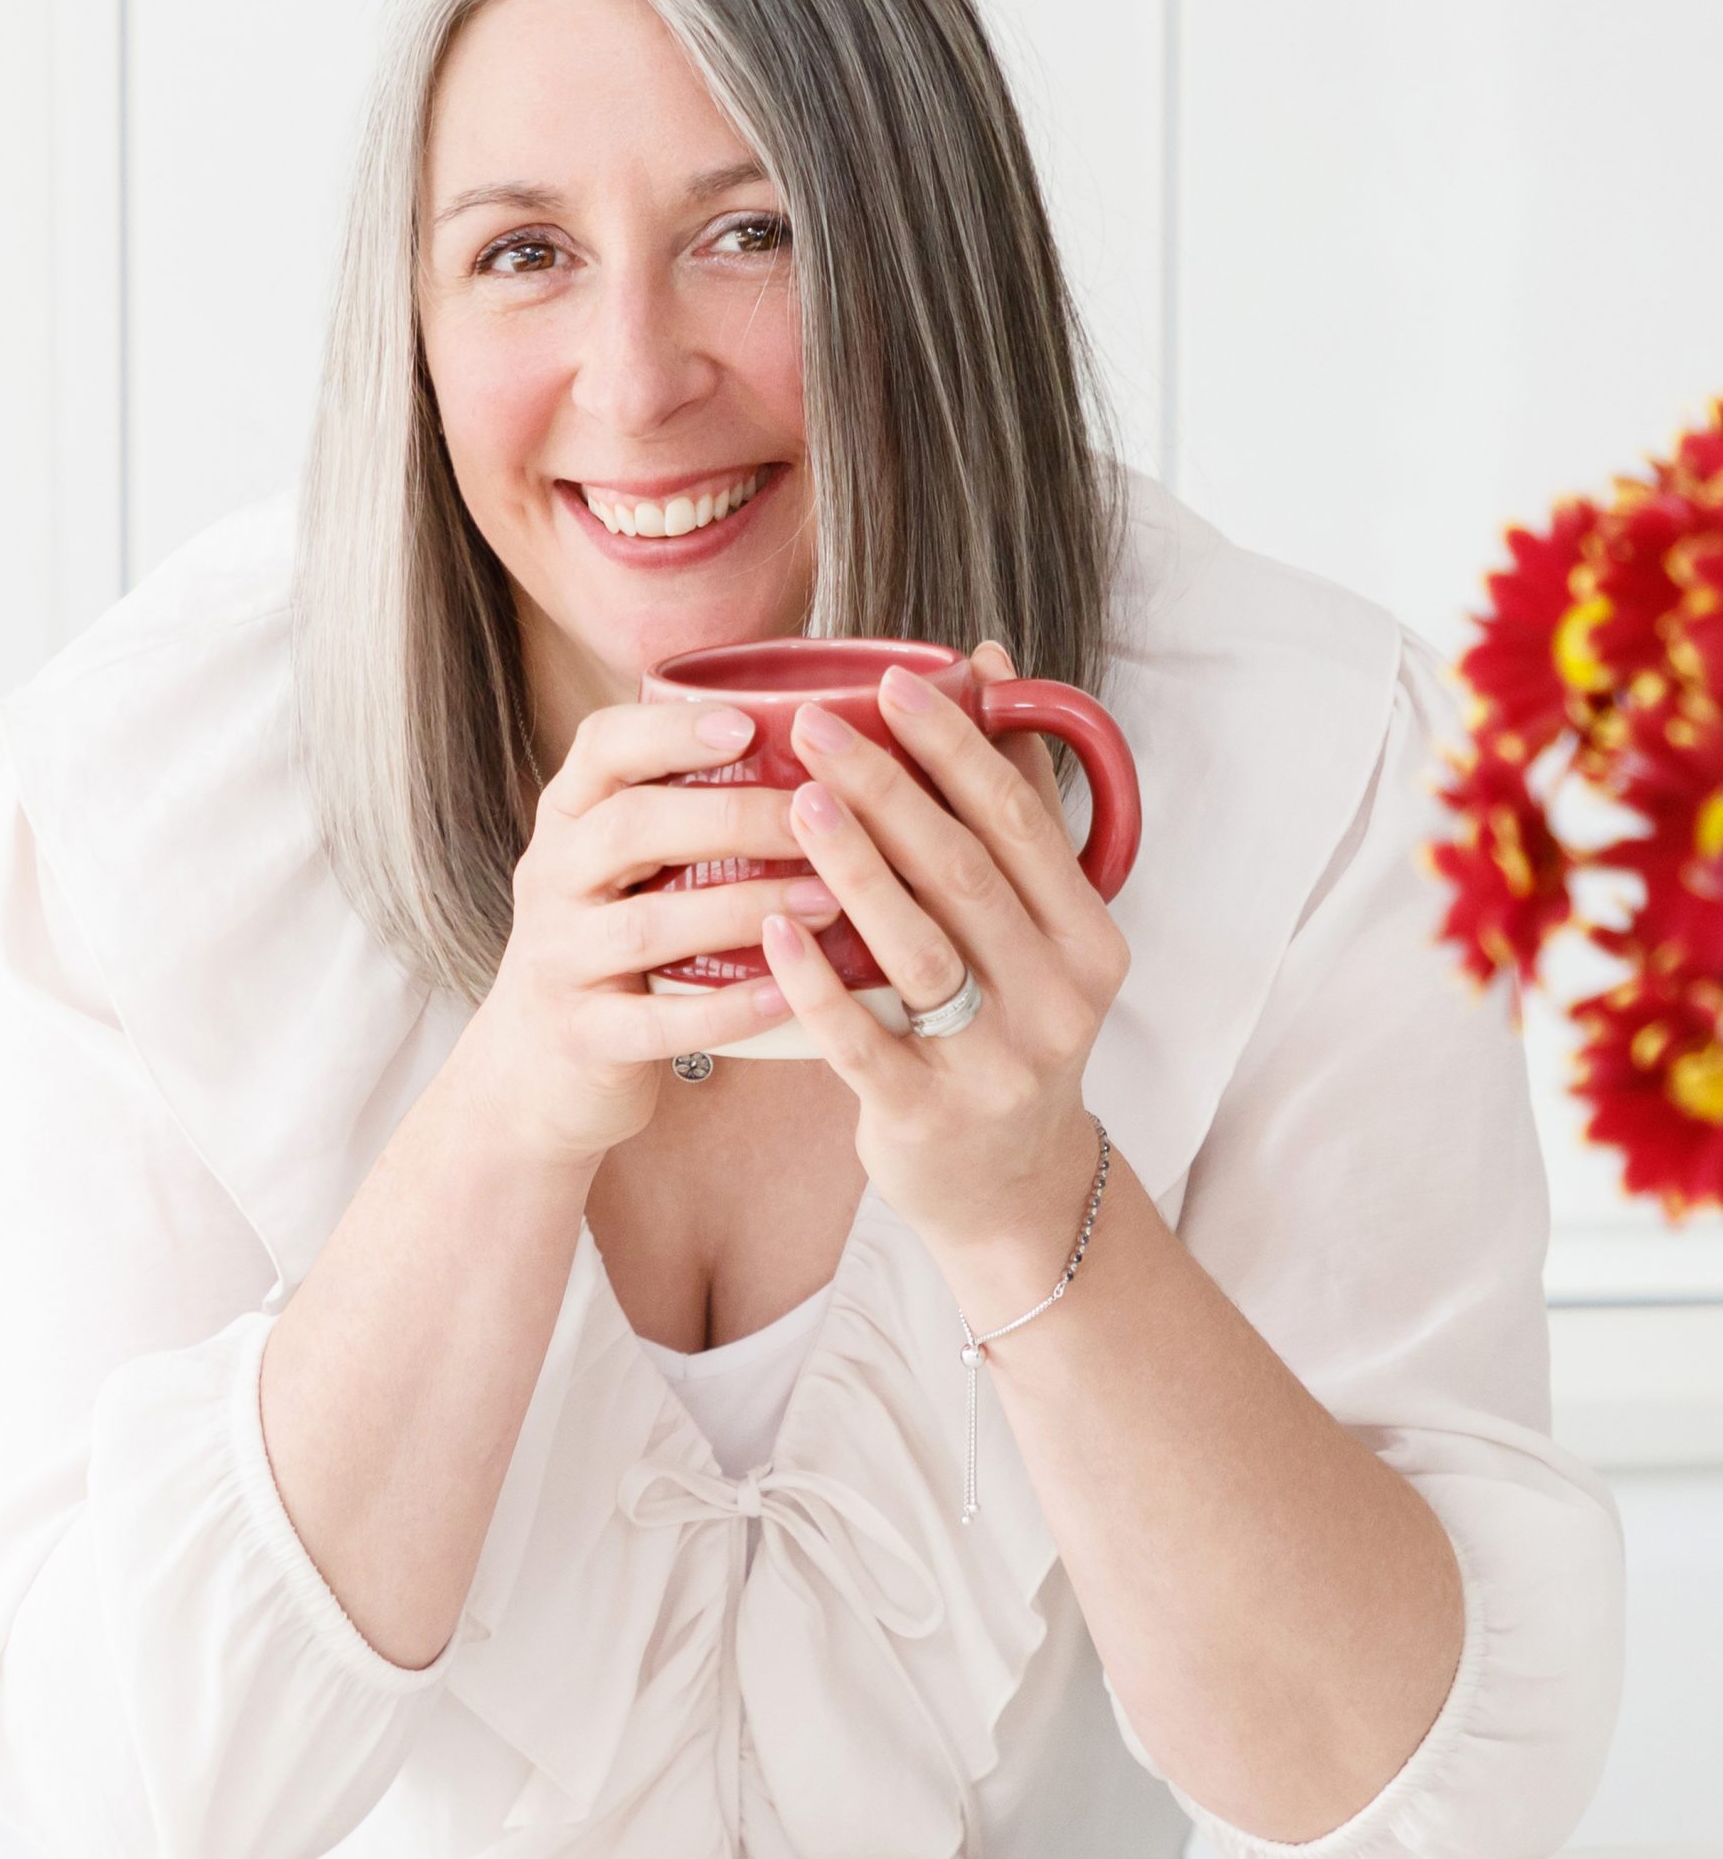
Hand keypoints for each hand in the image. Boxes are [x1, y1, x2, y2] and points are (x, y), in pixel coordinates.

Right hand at [469, 700, 846, 1168]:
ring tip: (827, 901)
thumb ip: (688, 807)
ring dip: (743, 909)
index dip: (670, 731)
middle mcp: (551, 878)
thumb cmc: (616, 943)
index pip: (602, 747)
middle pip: (629, 827)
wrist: (534, 1068)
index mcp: (568, 819)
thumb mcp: (625, 866)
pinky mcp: (580, 1036)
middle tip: (818, 818)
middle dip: (731, 817)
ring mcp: (558, 960)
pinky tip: (788, 997)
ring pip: (646, 925)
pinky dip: (726, 1010)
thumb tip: (820, 738)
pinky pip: (655, 1023)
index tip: (749, 726)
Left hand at [752, 641, 1129, 1256]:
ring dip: (853, 868)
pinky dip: (816, 981)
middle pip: (964, 873)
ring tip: (793, 800)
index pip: (1021, 823)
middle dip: (888, 790)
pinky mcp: (928, 1117)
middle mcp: (1058, 1000)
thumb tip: (987, 668)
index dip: (957, 748)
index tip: (897, 683)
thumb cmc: (1008, 1029)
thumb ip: (1013, 806)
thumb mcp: (1038, 929)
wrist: (1011, 1190)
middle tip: (813, 726)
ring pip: (917, 948)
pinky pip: (862, 1039)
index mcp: (1090, 939)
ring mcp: (996, 1065)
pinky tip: (768, 928)